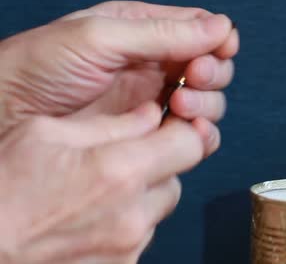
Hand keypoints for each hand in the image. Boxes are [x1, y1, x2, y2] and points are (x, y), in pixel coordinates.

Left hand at [0, 1, 238, 132]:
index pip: (199, 28)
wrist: (1, 118)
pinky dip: (201, 134)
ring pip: (206, 101)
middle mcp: (151, 64)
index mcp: (141, 29)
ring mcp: (151, 100)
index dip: (218, 38)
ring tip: (179, 104)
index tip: (222, 48)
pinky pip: (191, 134)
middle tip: (194, 77)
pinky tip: (189, 130)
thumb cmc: (35, 68)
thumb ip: (163, 33)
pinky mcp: (147, 134)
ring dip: (206, 103)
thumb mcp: (99, 38)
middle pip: (210, 66)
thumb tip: (221, 26)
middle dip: (212, 72)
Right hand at [0, 102, 214, 263]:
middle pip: (177, 179)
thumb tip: (151, 114)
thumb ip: (110, 124)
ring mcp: (127, 248)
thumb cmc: (2, 189)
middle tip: (125, 158)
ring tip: (99, 190)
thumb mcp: (45, 134)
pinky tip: (92, 216)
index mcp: (119, 172)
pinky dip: (128, 222)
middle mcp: (132, 215)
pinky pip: (141, 236)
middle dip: (159, 164)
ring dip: (143, 195)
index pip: (191, 145)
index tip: (170, 127)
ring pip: (159, 209)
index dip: (183, 131)